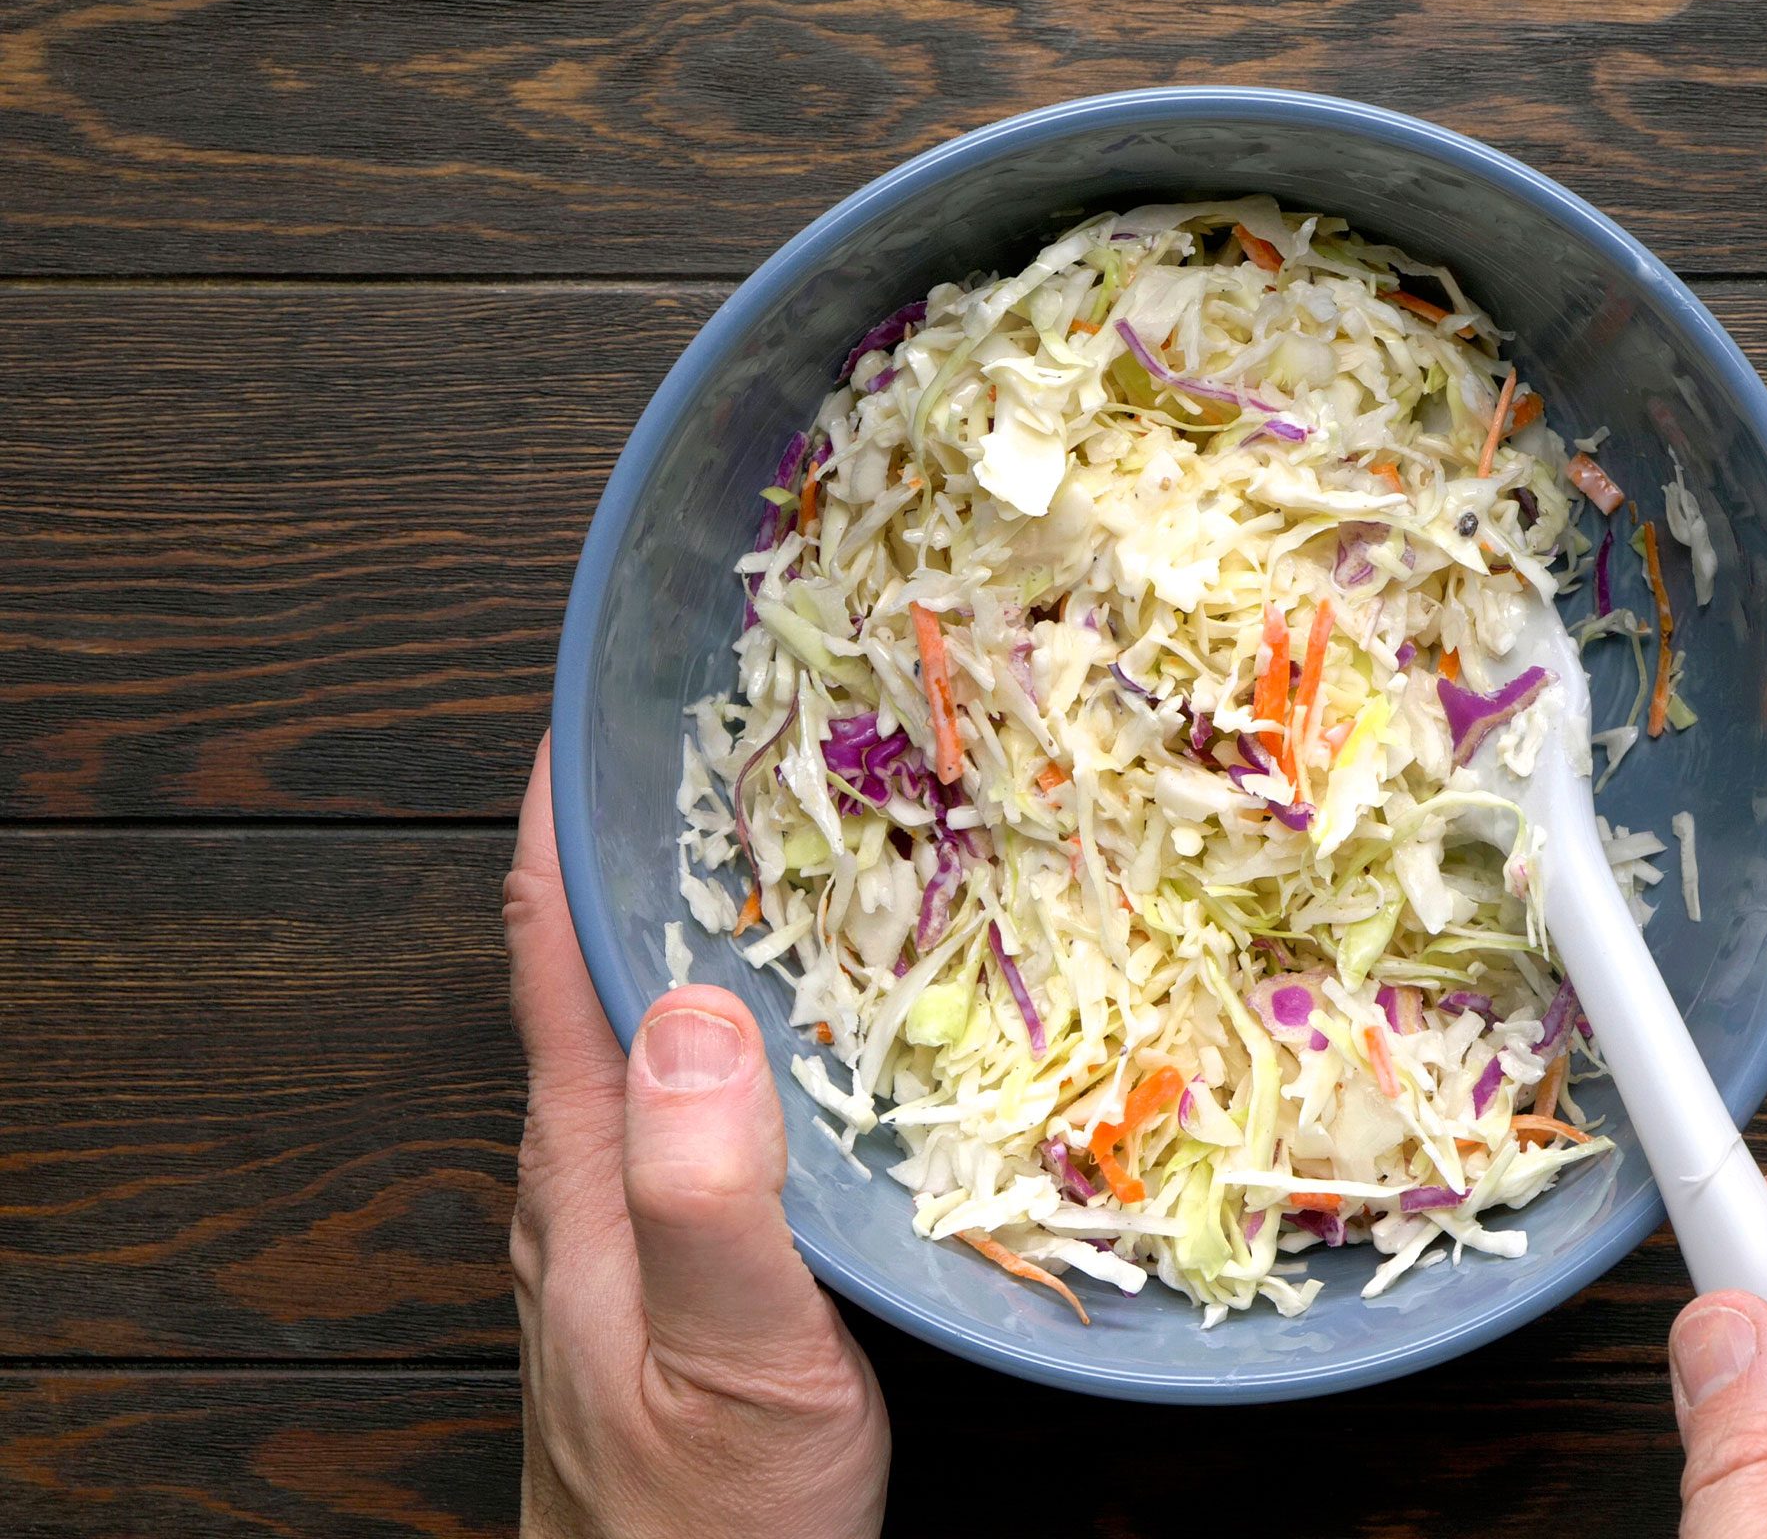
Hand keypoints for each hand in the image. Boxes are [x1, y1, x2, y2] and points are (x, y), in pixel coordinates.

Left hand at [505, 736, 889, 1538]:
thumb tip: (700, 1003)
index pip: (555, 945)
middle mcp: (594, 1162)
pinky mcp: (685, 1251)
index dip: (566, 814)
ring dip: (703, 916)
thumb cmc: (705, 1519)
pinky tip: (823, 1012)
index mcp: (587, 1157)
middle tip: (745, 729)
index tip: (607, 697)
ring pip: (657, 1021)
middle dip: (648, 834)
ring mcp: (633, 1209)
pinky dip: (750, 1011)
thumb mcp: (725, 1353)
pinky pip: (703, 1090)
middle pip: (601, 961)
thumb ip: (708, 1191)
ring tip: (797, 834)